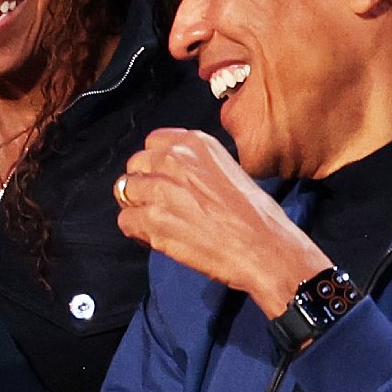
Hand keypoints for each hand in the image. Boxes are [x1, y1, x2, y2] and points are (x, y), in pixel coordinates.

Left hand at [115, 129, 330, 317]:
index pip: (152, 143)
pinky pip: (125, 220)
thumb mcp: (229, 170)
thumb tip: (172, 176)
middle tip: (158, 204)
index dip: (154, 164)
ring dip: (137, 207)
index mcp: (195, 144)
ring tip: (157, 223)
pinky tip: (156, 238)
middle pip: (135, 166)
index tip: (161, 178)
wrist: (266, 248)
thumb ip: (196, 167)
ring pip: (125, 191)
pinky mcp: (153, 220)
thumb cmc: (257, 216)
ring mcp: (160, 189)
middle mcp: (174, 160)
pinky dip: (136, 231)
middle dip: (143, 185)